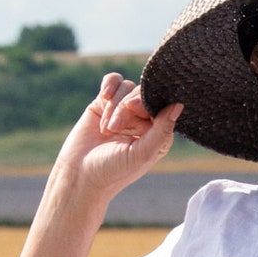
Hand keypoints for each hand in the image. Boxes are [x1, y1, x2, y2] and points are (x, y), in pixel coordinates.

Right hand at [54, 72, 182, 204]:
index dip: (148, 101)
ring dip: (114, 106)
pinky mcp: (104, 103)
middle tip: (114, 127)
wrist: (79, 175)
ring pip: (127, 87)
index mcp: (158, 134)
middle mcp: (143, 120)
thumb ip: (162, 130)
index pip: (162, 105)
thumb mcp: (142, 154)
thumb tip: (179, 104)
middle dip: (127, 107)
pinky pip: (114, 81)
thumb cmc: (113, 171)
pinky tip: (104, 96)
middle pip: (143, 93)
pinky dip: (109, 85)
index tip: (133, 108)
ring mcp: (123, 111)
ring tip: (105, 130)